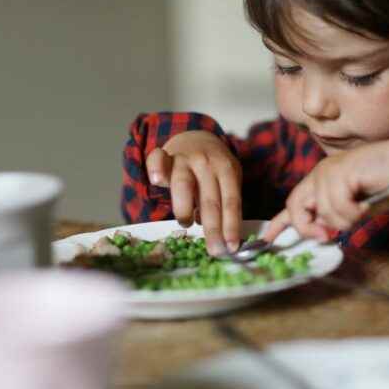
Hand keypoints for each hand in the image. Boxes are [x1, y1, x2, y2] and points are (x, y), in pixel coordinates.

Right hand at [145, 131, 241, 254]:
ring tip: (187, 223)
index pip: (230, 200)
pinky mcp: (164, 156)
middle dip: (213, 228)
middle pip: (209, 199)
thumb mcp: (227, 179)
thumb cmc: (213, 168)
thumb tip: (222, 235)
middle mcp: (206, 162)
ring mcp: (184, 158)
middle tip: (214, 250)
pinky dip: (156, 168)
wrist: (195, 137)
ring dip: (185, 207)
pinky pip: (157, 159)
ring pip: (184, 184)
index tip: (232, 247)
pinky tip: (156, 180)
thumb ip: (223, 201)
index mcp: (226, 169)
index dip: (231, 224)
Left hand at [263, 132, 388, 241]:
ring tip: (364, 208)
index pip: (294, 203)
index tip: (268, 238)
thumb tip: (321, 231)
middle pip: (296, 207)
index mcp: (321, 180)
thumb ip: (335, 216)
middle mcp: (320, 173)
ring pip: (323, 212)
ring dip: (345, 220)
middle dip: (308, 227)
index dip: (279, 223)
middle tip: (327, 236)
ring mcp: (328, 171)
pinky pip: (338, 206)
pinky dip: (355, 212)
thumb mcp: (355, 206)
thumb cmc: (387, 184)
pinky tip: (367, 203)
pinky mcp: (339, 172)